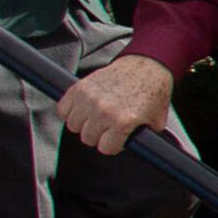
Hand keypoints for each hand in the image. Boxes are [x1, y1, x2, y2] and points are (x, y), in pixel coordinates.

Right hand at [58, 53, 174, 154]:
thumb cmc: (152, 94)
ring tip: (96, 117)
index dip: (112, 145)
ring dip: (84, 124)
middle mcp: (103, 111)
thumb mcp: (156, 122)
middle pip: (88, 138)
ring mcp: (89, 98)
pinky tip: (83, 109)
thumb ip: (144, 139)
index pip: (105, 148)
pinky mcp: (79, 87)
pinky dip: (70, 111)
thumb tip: (138, 151)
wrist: (147, 66)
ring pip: (73, 125)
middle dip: (98, 135)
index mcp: (123, 121)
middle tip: (107, 127)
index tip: (115, 139)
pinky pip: (62, 109)